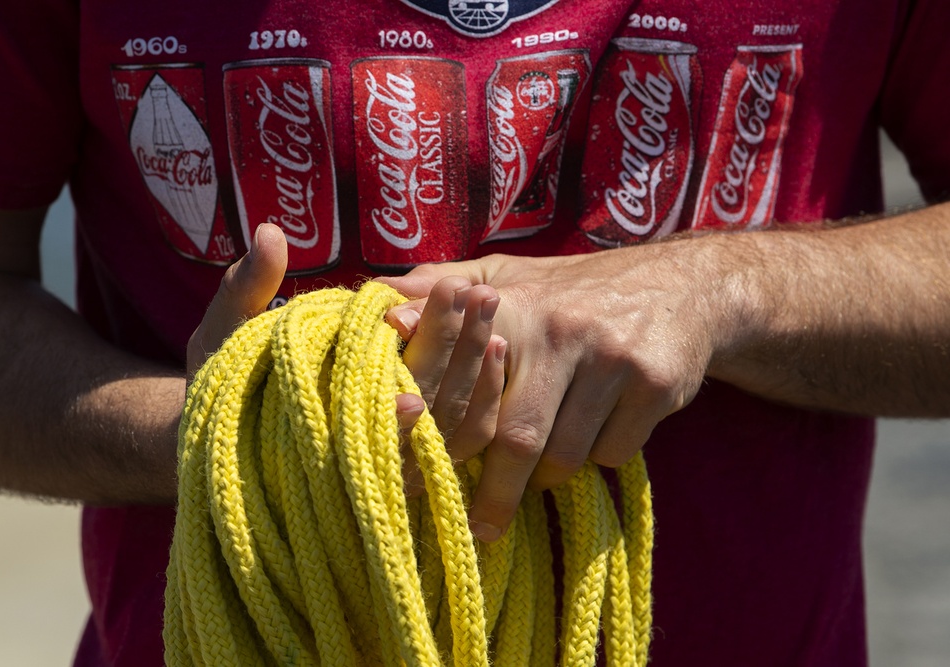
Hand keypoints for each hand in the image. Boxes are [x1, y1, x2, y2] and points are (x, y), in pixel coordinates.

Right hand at [186, 224, 505, 498]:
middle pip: (428, 405)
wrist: (236, 444)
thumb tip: (271, 234)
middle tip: (469, 287)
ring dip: (474, 360)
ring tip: (486, 300)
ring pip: (453, 422)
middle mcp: (363, 455)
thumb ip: (246, 290)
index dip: (411, 361)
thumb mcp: (222, 335)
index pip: (377, 405)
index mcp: (321, 426)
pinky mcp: (419, 461)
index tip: (435, 308)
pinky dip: (483, 393)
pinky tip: (496, 343)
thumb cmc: (227, 384)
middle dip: (451, 341)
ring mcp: (396, 463)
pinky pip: (466, 437)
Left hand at [382, 241, 727, 540]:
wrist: (684, 285)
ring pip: (564, 455)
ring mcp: (611, 358)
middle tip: (479, 527)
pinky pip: (613, 454)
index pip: (462, 381)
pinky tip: (597, 434)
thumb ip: (443, 289)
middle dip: (495, 492)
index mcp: (513, 304)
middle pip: (514, 436)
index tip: (418, 483)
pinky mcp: (656, 384)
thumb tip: (377, 307)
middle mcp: (560, 330)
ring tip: (540, 470)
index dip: (437, 434)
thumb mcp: (508, 276)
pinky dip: (599, 459)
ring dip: (547, 476)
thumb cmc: (573, 290)